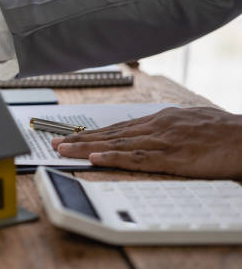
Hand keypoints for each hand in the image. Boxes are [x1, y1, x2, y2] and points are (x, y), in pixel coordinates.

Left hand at [50, 107, 241, 178]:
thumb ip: (164, 128)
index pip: (117, 127)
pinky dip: (114, 157)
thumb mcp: (187, 123)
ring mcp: (162, 140)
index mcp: (158, 119)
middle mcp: (155, 126)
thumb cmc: (221, 131)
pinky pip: (137, 158)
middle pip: (110, 133)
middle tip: (54, 143)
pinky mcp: (172, 156)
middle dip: (80, 138)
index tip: (70, 136)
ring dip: (87, 147)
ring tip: (64, 150)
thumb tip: (145, 133)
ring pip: (117, 144)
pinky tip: (96, 157)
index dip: (92, 133)